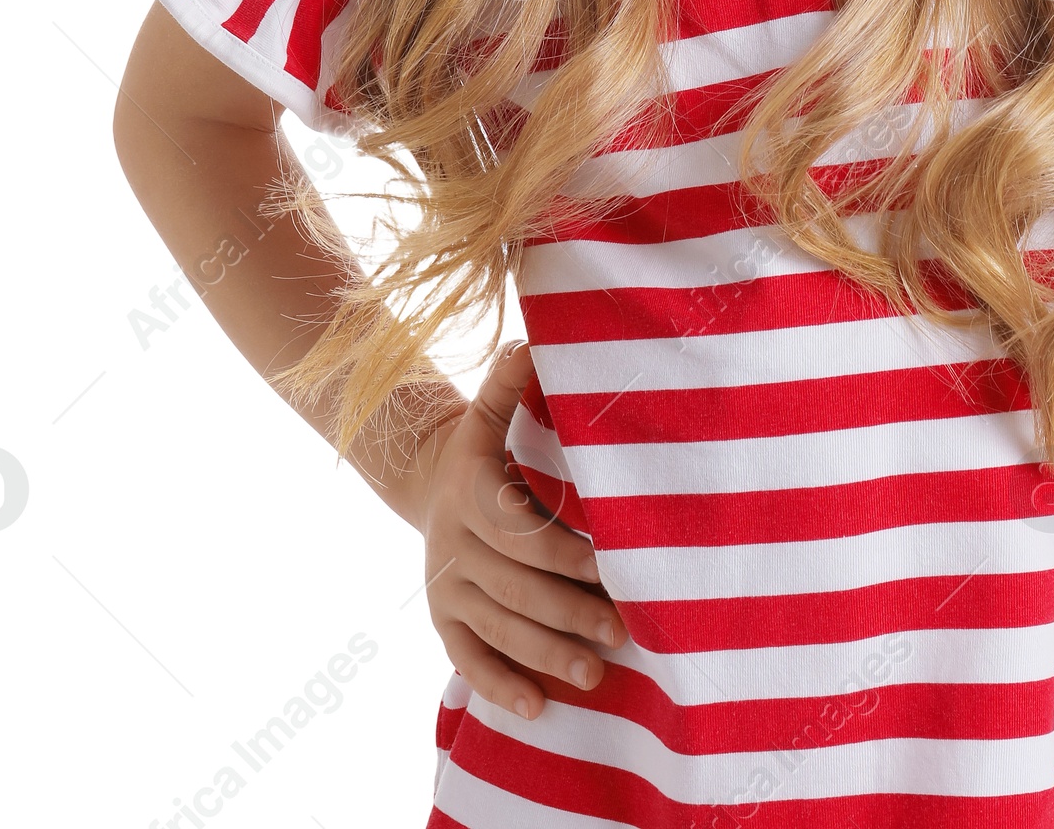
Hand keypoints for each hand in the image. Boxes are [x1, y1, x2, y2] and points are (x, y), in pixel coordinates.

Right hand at [418, 340, 626, 718]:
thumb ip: (510, 384)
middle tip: (622, 630)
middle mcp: (451, 544)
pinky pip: (467, 660)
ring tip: (596, 674)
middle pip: (515, 587)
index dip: (562, 553)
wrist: (431, 485)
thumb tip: (531, 344)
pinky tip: (536, 708)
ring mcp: (445, 588)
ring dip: (547, 655)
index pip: (518, 530)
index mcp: (469, 491)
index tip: (608, 566)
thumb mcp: (489, 412)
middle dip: (569, 612)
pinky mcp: (442, 621)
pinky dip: (499, 686)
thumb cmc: (486, 449)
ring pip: (498, 629)